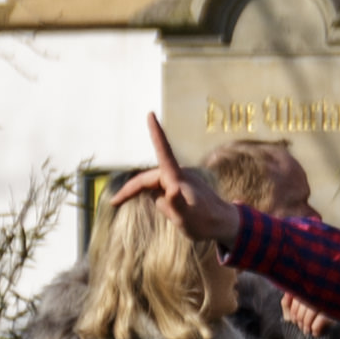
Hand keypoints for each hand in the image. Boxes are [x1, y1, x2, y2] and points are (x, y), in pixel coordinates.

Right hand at [113, 120, 239, 250]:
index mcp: (177, 179)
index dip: (156, 133)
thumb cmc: (206, 223)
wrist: (225, 224)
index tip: (151, 114)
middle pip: (146, 178)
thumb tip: (172, 191)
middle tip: (114, 202)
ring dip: (143, 196)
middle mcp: (178, 176)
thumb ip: (177, 206)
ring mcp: (179, 181)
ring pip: (152, 185)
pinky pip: (159, 189)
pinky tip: (171, 211)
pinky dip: (154, 197)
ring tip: (170, 216)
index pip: (163, 152)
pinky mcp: (180, 187)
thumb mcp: (188, 220)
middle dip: (130, 189)